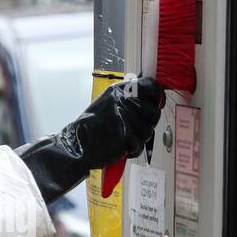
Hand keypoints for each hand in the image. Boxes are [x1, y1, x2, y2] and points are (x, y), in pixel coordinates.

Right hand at [16, 76, 163, 203]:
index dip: (158, 96)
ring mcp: (127, 118)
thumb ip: (128, 99)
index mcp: (119, 90)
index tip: (159, 102)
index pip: (150, 86)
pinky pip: (140, 145)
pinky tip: (120, 147)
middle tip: (136, 128)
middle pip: (154, 112)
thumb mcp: (107, 103)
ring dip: (139, 138)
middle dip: (148, 122)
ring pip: (148, 130)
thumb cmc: (90, 127)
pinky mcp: (127, 136)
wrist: (77, 144)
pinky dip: (132, 149)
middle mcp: (125, 101)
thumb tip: (150, 100)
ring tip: (123, 138)